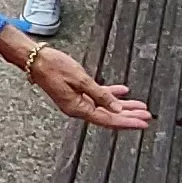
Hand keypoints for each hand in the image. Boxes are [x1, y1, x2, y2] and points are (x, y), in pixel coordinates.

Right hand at [24, 45, 150, 128]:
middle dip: (129, 116)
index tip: (142, 123)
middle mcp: (78, 108)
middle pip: (109, 116)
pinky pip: (98, 97)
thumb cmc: (53, 67)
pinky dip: (111, 95)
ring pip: (106, 107)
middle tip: (147, 117)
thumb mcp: (80, 80)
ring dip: (123, 106)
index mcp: (78, 108)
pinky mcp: (76, 92)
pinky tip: (123, 92)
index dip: (127, 121)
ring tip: (140, 107)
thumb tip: (116, 108)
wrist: (34, 59)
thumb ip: (100, 95)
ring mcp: (77, 101)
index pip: (108, 119)